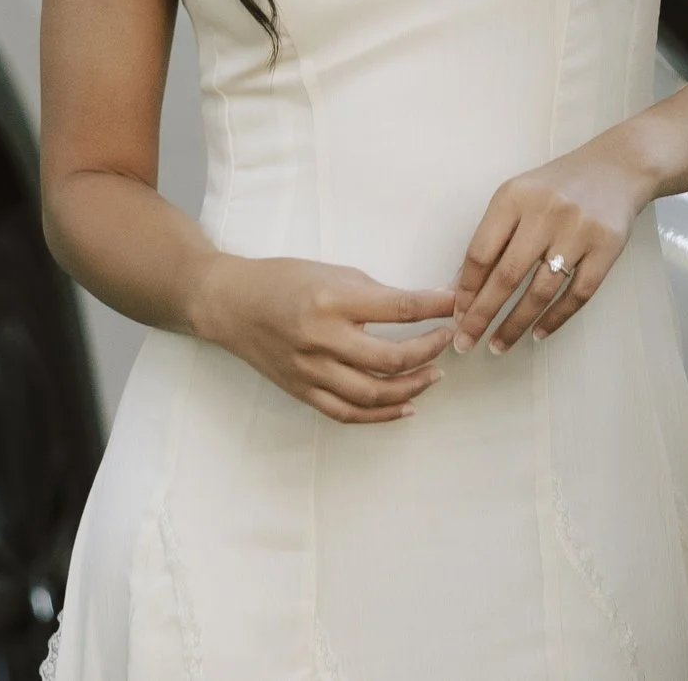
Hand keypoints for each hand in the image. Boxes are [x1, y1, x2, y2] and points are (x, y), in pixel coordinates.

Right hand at [189, 255, 454, 423]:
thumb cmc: (285, 281)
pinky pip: (347, 412)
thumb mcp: (334, 273)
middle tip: (448, 339)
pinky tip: (407, 407)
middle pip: (390, 358)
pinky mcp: (302, 391)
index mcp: (332, 300)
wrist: (231, 304)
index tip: (456, 304)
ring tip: (435, 374)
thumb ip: (376, 294)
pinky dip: (381, 415)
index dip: (434, 308)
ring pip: (373, 394)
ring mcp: (310, 370)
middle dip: (429, 350)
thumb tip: (425, 306)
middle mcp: (321, 339)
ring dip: (412, 387)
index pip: (398, 308)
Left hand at [451, 141, 653, 354]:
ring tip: (499, 345)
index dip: (466, 289)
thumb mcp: (519, 196)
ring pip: (541, 290)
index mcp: (515, 196)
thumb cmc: (558, 186)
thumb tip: (461, 287)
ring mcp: (579, 230)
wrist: (617, 168)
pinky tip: (538, 333)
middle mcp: (546, 212)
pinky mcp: (607, 247)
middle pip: (507, 275)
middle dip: (482, 315)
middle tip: (467, 342)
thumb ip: (492, 236)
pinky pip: (577, 293)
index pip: (482, 251)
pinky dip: (556, 318)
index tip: (456, 315)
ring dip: (516, 324)